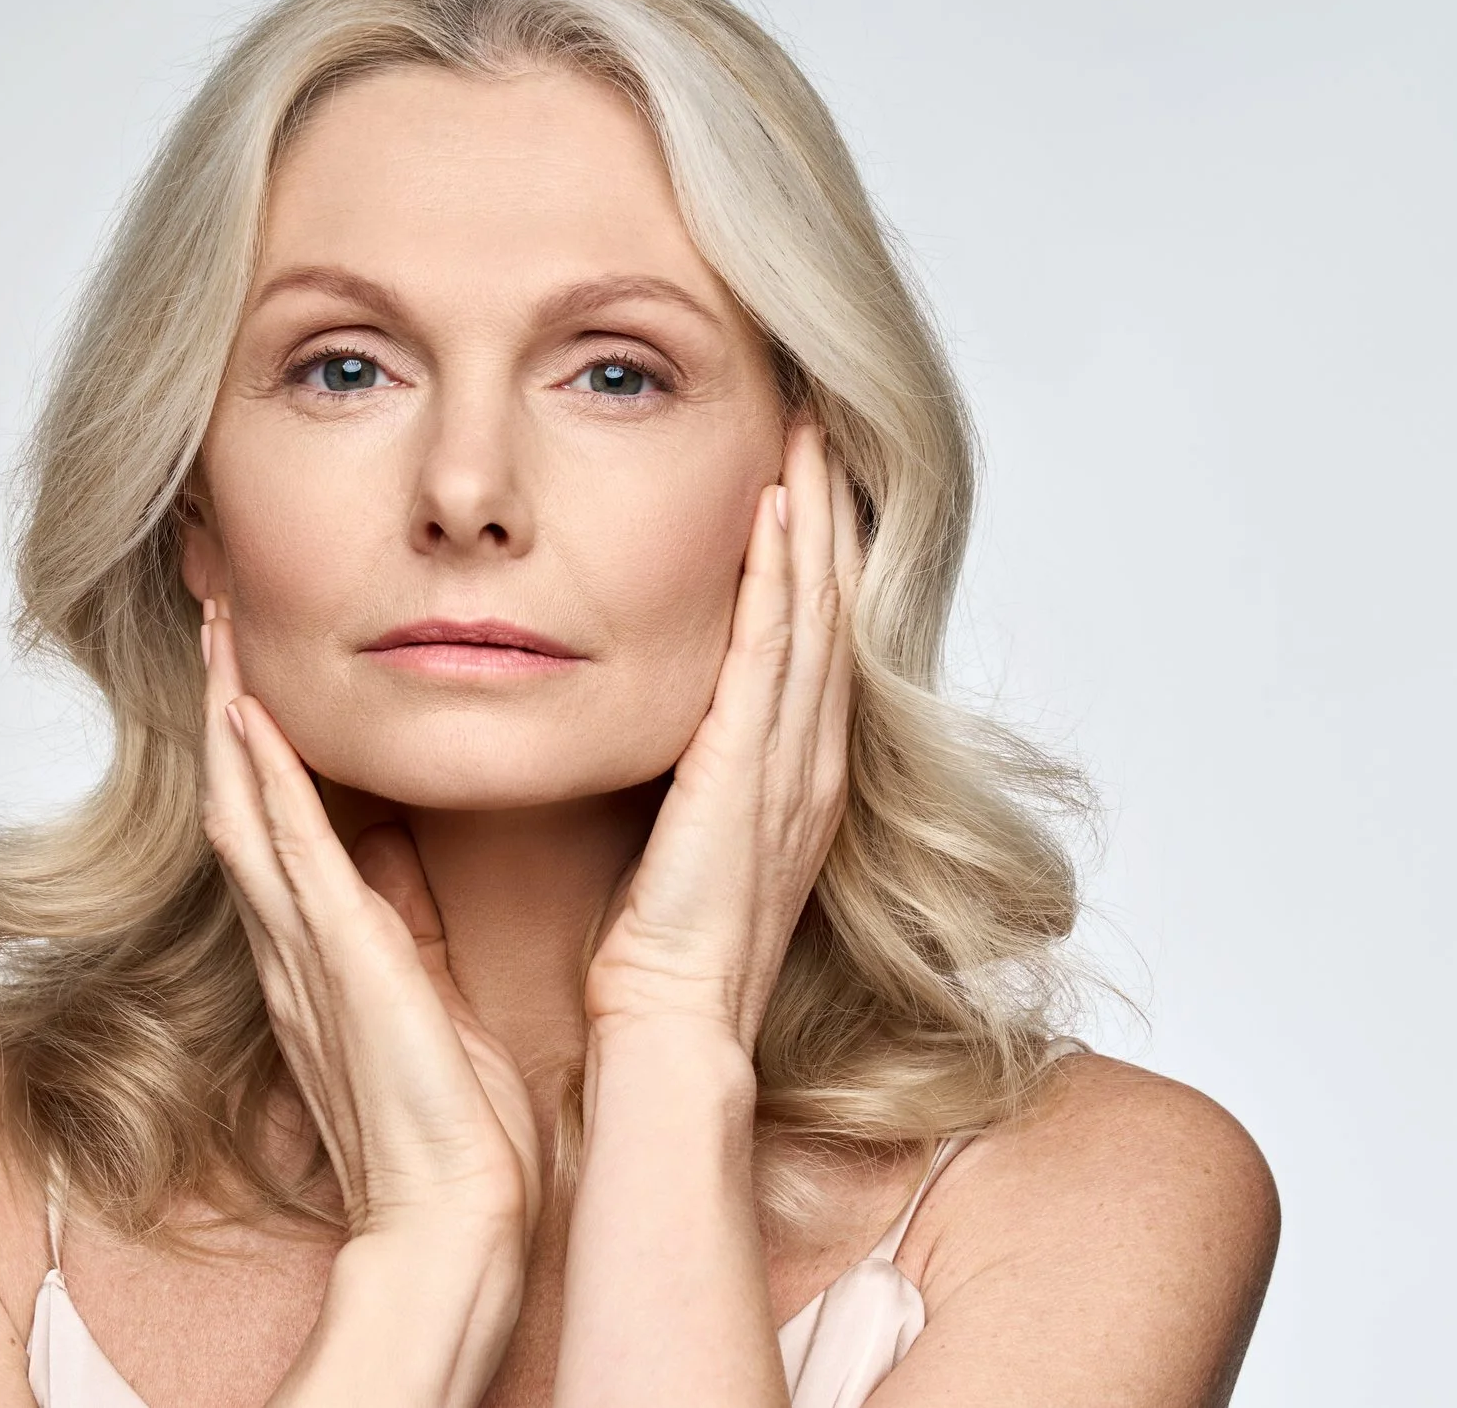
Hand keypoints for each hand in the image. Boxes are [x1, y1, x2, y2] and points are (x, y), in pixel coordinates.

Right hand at [199, 598, 541, 1246]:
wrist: (451, 1213)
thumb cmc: (448, 1121)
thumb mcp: (423, 994)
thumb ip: (399, 922)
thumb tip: (398, 853)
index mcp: (316, 952)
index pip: (269, 825)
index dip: (250, 743)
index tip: (247, 666)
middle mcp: (292, 943)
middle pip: (235, 799)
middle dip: (221, 706)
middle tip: (213, 614)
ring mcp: (306, 947)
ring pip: (244, 806)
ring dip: (227, 716)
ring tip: (217, 632)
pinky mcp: (339, 957)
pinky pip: (288, 851)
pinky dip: (263, 780)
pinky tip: (247, 715)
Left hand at [583, 424, 860, 1049]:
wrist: (668, 1031)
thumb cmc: (657, 958)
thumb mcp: (672, 848)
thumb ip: (670, 784)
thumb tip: (627, 730)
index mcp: (789, 782)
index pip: (808, 644)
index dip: (812, 558)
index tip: (797, 479)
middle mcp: (807, 763)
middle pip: (829, 610)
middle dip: (827, 513)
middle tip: (819, 424)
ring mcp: (790, 766)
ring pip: (813, 613)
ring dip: (813, 520)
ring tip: (807, 437)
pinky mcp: (752, 773)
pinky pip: (773, 652)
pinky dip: (780, 575)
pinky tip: (775, 508)